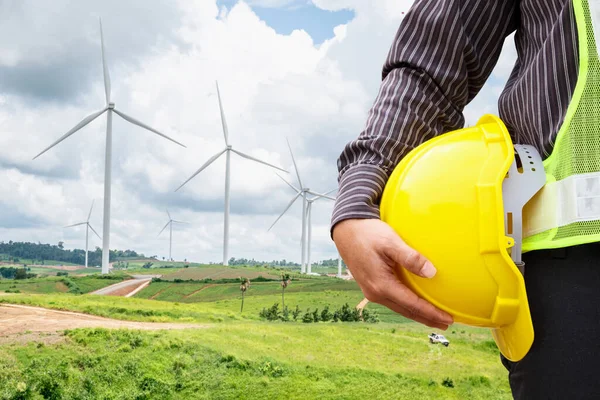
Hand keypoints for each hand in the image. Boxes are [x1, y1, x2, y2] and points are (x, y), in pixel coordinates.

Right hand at [332, 218, 453, 329]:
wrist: (346, 230)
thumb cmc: (368, 233)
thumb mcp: (391, 242)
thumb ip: (411, 258)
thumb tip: (432, 273)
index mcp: (381, 285)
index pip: (412, 304)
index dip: (431, 313)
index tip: (449, 318)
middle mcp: (375, 293)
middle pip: (406, 311)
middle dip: (427, 318)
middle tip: (447, 324)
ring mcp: (371, 291)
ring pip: (399, 307)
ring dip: (417, 314)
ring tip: (434, 317)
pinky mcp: (370, 285)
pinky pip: (393, 300)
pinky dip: (407, 305)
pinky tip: (414, 303)